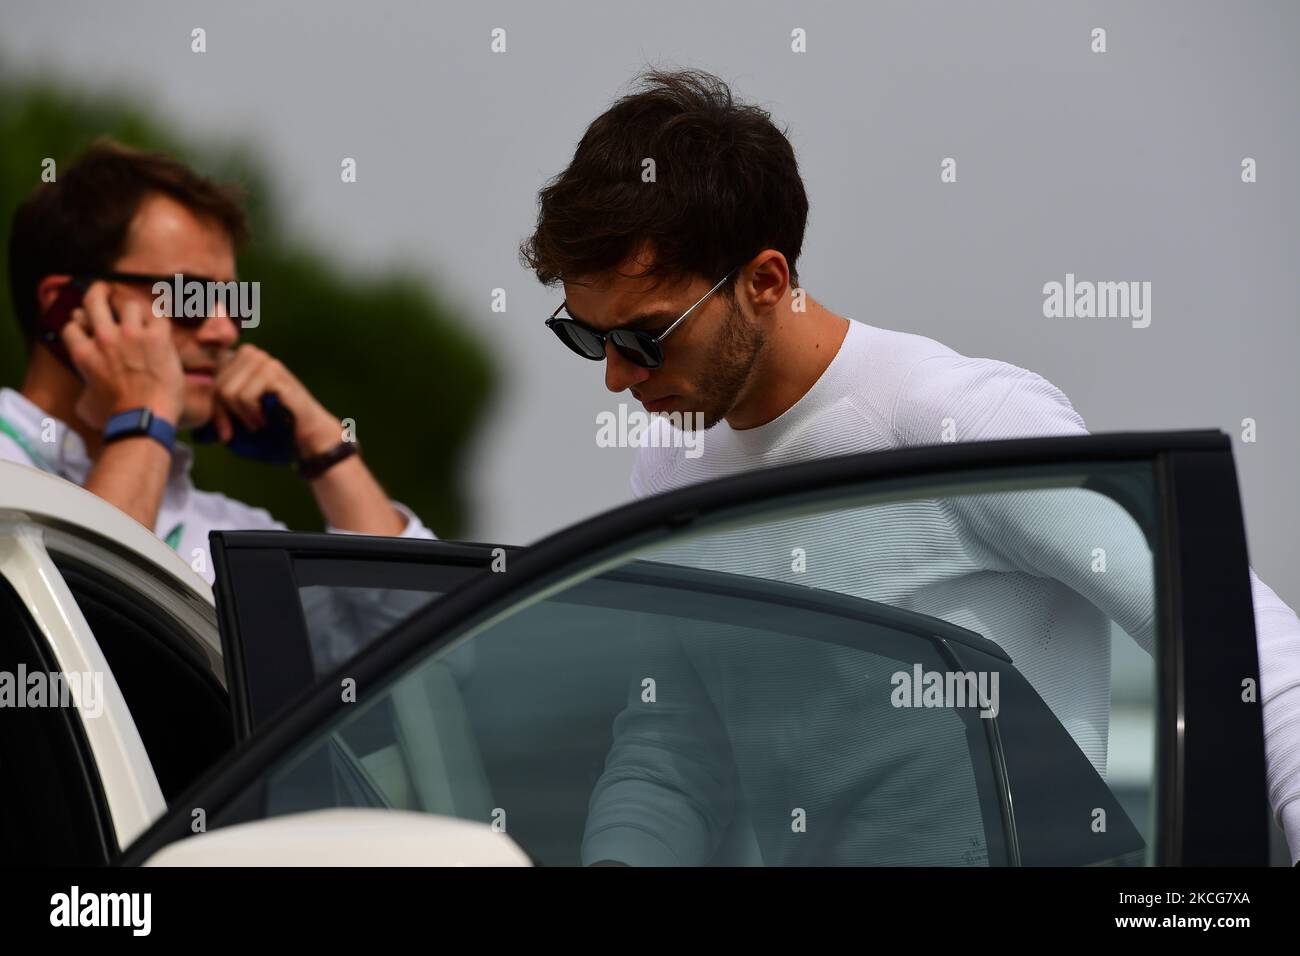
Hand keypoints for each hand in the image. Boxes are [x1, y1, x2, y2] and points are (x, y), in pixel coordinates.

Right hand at [62, 281, 184, 430]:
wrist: (143, 419)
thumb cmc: (115, 417)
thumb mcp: (86, 402)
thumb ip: (85, 386)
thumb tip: (86, 390)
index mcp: (83, 354)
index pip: (71, 325)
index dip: (78, 322)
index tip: (84, 322)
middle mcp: (104, 339)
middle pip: (93, 299)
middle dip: (98, 291)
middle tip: (103, 289)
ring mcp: (130, 335)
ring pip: (128, 304)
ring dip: (134, 310)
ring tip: (142, 318)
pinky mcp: (156, 337)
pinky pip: (158, 315)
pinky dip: (160, 321)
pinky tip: (162, 328)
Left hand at [210, 344, 342, 456]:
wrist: (306, 431)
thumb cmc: (272, 421)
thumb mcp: (239, 409)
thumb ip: (219, 400)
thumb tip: (186, 402)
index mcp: (240, 358)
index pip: (212, 381)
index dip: (217, 410)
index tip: (225, 432)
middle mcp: (251, 353)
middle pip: (218, 386)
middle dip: (227, 414)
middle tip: (245, 428)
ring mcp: (264, 360)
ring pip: (228, 391)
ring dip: (241, 415)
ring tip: (256, 423)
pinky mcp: (274, 372)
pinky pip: (244, 396)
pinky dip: (252, 414)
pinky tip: (264, 419)